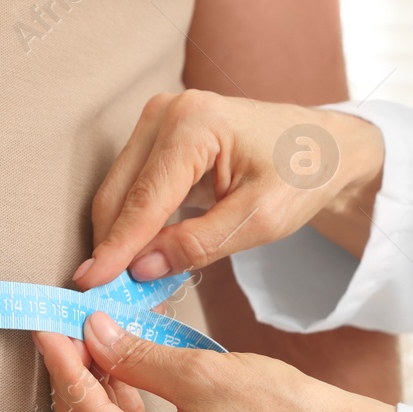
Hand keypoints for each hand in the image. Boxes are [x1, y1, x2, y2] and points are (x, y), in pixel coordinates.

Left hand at [32, 313, 393, 411]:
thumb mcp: (205, 374)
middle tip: (63, 328)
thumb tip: (90, 332)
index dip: (64, 366)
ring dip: (89, 389)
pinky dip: (114, 403)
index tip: (48, 325)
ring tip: (86, 337)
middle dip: (69, 379)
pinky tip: (114, 363)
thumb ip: (139, 355)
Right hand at [72, 90, 384, 290]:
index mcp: (196, 123)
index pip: (144, 199)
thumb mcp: (261, 220)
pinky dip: (133, 226)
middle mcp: (168, 112)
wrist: (324, 146)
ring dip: (120, 239)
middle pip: (119, 193)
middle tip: (109, 299)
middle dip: (112, 247)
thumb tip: (140, 270)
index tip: (89, 285)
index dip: (116, 248)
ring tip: (127, 286)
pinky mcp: (158, 137)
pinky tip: (140, 260)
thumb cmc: (303, 175)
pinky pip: (132, 188)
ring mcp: (158, 120)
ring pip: (118, 193)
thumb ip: (199, 244)